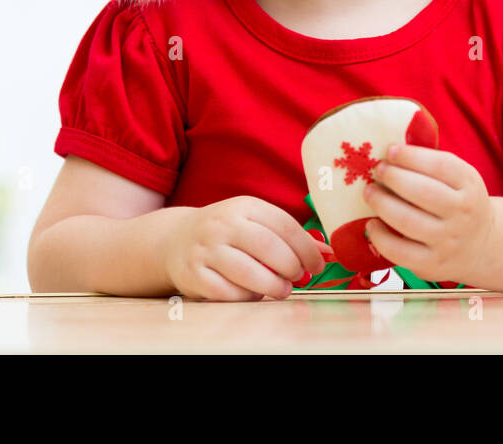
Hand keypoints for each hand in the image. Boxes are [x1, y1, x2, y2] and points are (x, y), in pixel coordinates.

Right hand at [163, 197, 327, 301]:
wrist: (175, 240)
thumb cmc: (227, 234)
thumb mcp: (255, 223)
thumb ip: (289, 236)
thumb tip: (327, 253)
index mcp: (244, 206)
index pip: (284, 225)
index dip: (306, 248)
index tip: (317, 265)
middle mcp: (222, 224)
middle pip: (267, 247)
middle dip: (290, 267)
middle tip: (298, 277)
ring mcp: (205, 249)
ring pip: (248, 272)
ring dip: (272, 286)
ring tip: (282, 289)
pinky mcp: (193, 275)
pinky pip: (227, 292)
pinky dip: (247, 297)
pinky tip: (253, 293)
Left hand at [362, 143, 494, 284]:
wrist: (481, 246)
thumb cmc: (458, 203)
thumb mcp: (459, 180)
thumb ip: (432, 165)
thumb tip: (391, 151)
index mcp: (470, 185)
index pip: (441, 166)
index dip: (411, 156)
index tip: (390, 151)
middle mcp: (462, 214)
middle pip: (423, 192)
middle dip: (393, 177)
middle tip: (377, 170)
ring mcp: (447, 241)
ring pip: (407, 221)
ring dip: (381, 203)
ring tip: (369, 192)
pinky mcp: (432, 264)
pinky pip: (399, 251)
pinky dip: (380, 236)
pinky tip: (372, 224)